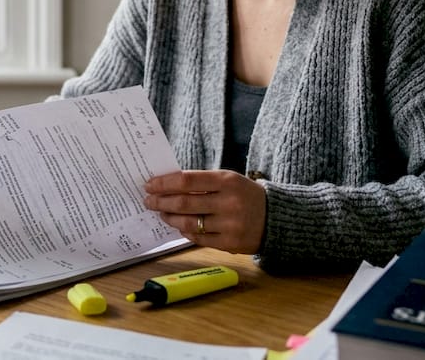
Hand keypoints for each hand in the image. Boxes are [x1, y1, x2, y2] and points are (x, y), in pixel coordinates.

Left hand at [144, 170, 265, 253]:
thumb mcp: (228, 180)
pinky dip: (186, 231)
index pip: (187, 180)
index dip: (164, 183)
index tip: (150, 185)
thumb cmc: (245, 195)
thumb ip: (201, 183)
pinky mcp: (230, 243)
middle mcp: (228, 202)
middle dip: (161, 202)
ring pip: (189, 223)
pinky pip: (199, 238)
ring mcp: (230, 225)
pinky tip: (180, 225)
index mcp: (227, 181)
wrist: (275, 218)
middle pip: (184, 203)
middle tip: (149, 201)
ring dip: (170, 218)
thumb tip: (167, 185)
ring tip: (162, 213)